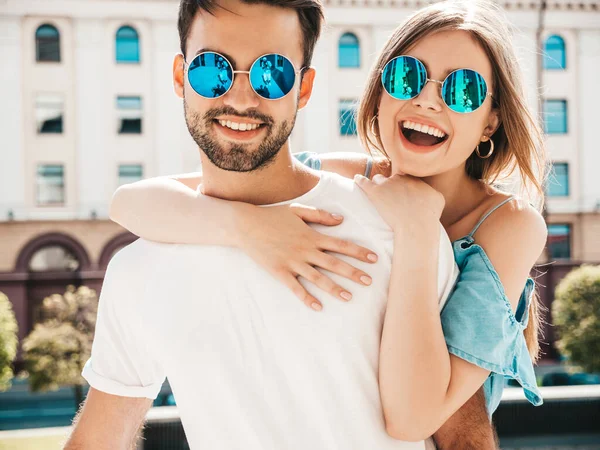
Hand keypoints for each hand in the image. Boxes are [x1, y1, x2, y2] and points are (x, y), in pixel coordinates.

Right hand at [234, 203, 378, 310]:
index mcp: (311, 235)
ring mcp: (292, 262)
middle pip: (334, 263)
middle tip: (369, 281)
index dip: (358, 252)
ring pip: (318, 278)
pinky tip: (318, 307)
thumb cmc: (272, 216)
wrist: (246, 225)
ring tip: (349, 297)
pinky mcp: (280, 272)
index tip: (374, 259)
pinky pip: (296, 287)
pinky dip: (307, 297)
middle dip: (353, 273)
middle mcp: (305, 250)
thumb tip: (341, 220)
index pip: (341, 244)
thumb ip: (320, 215)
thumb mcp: (297, 210)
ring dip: (334, 288)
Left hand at [354, 173, 444, 230]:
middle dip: (391, 185)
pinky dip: (360, 180)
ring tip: (375, 192)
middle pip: (392, 178)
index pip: (405, 178)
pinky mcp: (375, 192)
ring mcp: (387, 184)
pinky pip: (363, 182)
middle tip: (390, 197)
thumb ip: (432, 192)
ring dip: (377, 185)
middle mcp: (400, 178)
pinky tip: (356, 179)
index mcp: (414, 179)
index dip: (403, 186)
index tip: (402, 194)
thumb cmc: (429, 215)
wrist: (416, 224)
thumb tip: (430, 193)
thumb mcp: (438, 200)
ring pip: (378, 179)